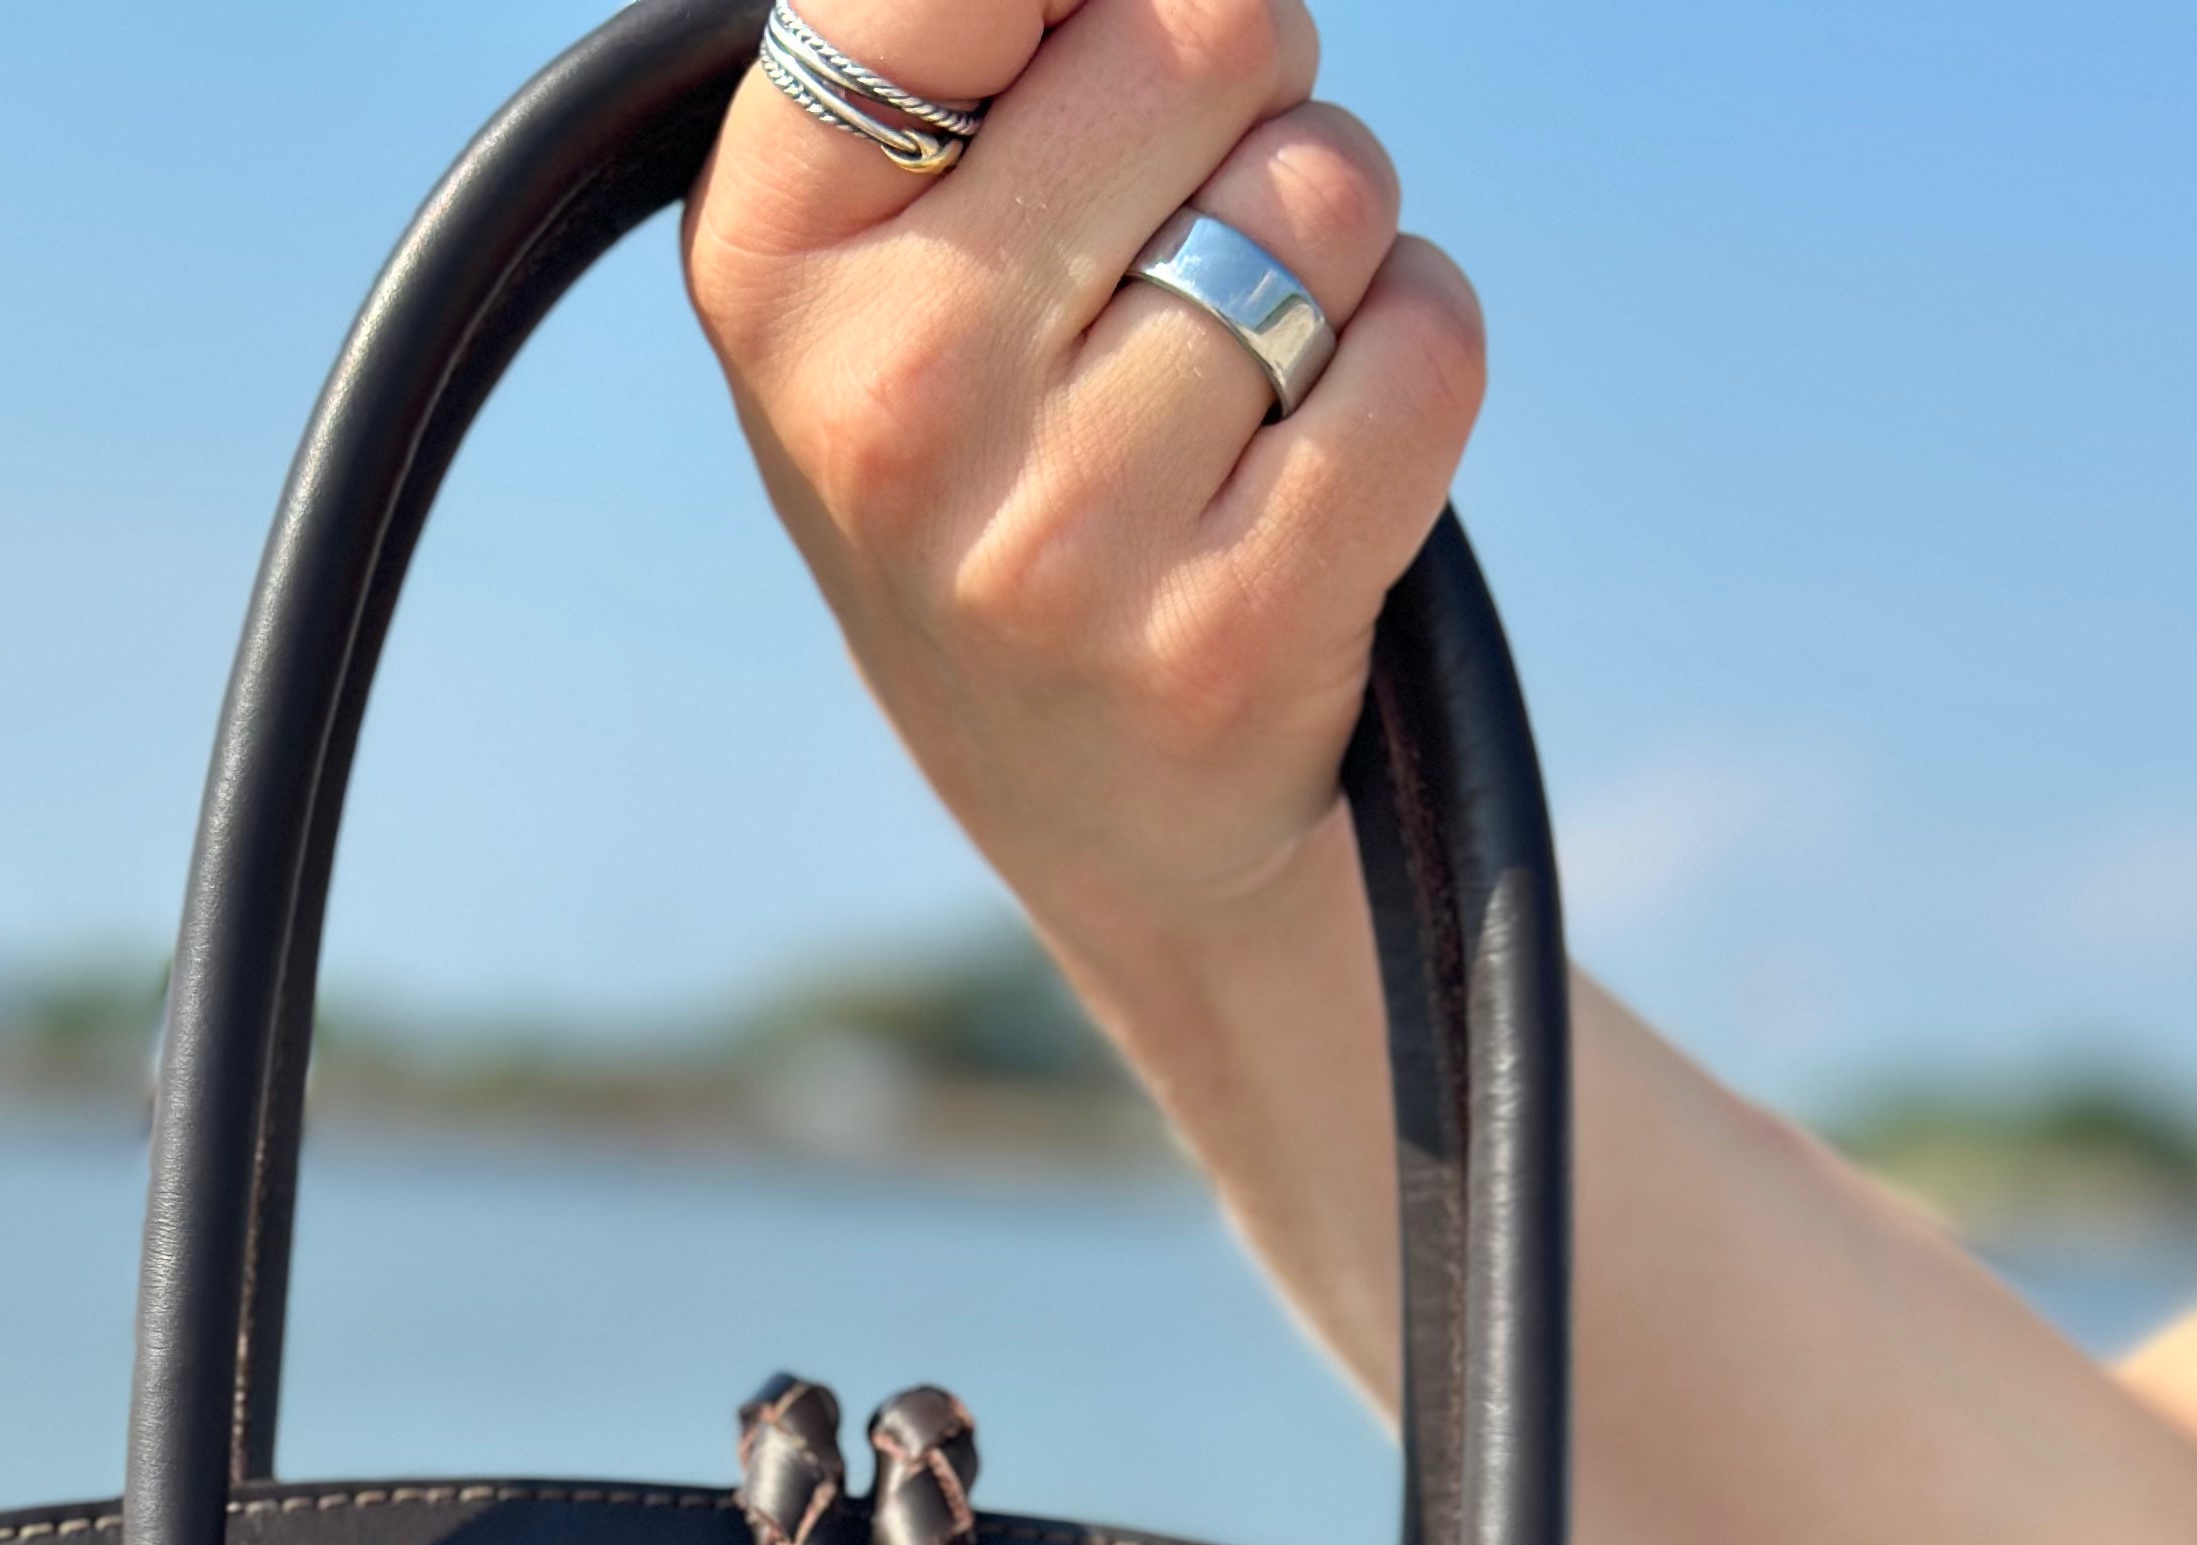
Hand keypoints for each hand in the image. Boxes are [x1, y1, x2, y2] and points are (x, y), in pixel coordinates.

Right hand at [686, 0, 1484, 979]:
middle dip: (1243, 94)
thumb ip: (982, 56)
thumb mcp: (903, 260)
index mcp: (772, 262)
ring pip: (1328, 190)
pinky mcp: (1224, 635)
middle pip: (1203, 29)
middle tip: (1180, 239)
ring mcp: (1058, 536)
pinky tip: (1323, 448)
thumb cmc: (1018, 467)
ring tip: (1242, 367)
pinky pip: (1425, 344)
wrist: (1099, 814)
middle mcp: (896, 398)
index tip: (1085, 56)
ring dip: (1335, 242)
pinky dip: (1414, 354)